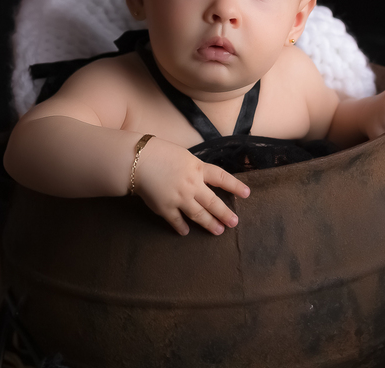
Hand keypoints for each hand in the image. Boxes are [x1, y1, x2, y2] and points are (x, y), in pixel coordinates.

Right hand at [132, 137, 249, 235]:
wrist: (138, 161)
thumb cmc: (159, 153)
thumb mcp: (183, 155)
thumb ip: (194, 168)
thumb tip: (203, 176)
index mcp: (197, 168)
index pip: (222, 178)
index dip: (235, 186)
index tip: (247, 193)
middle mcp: (192, 185)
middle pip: (213, 202)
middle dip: (225, 214)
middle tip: (234, 222)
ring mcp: (180, 198)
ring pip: (199, 215)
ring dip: (210, 224)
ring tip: (218, 231)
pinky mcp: (166, 208)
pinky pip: (177, 221)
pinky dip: (181, 227)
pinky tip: (185, 232)